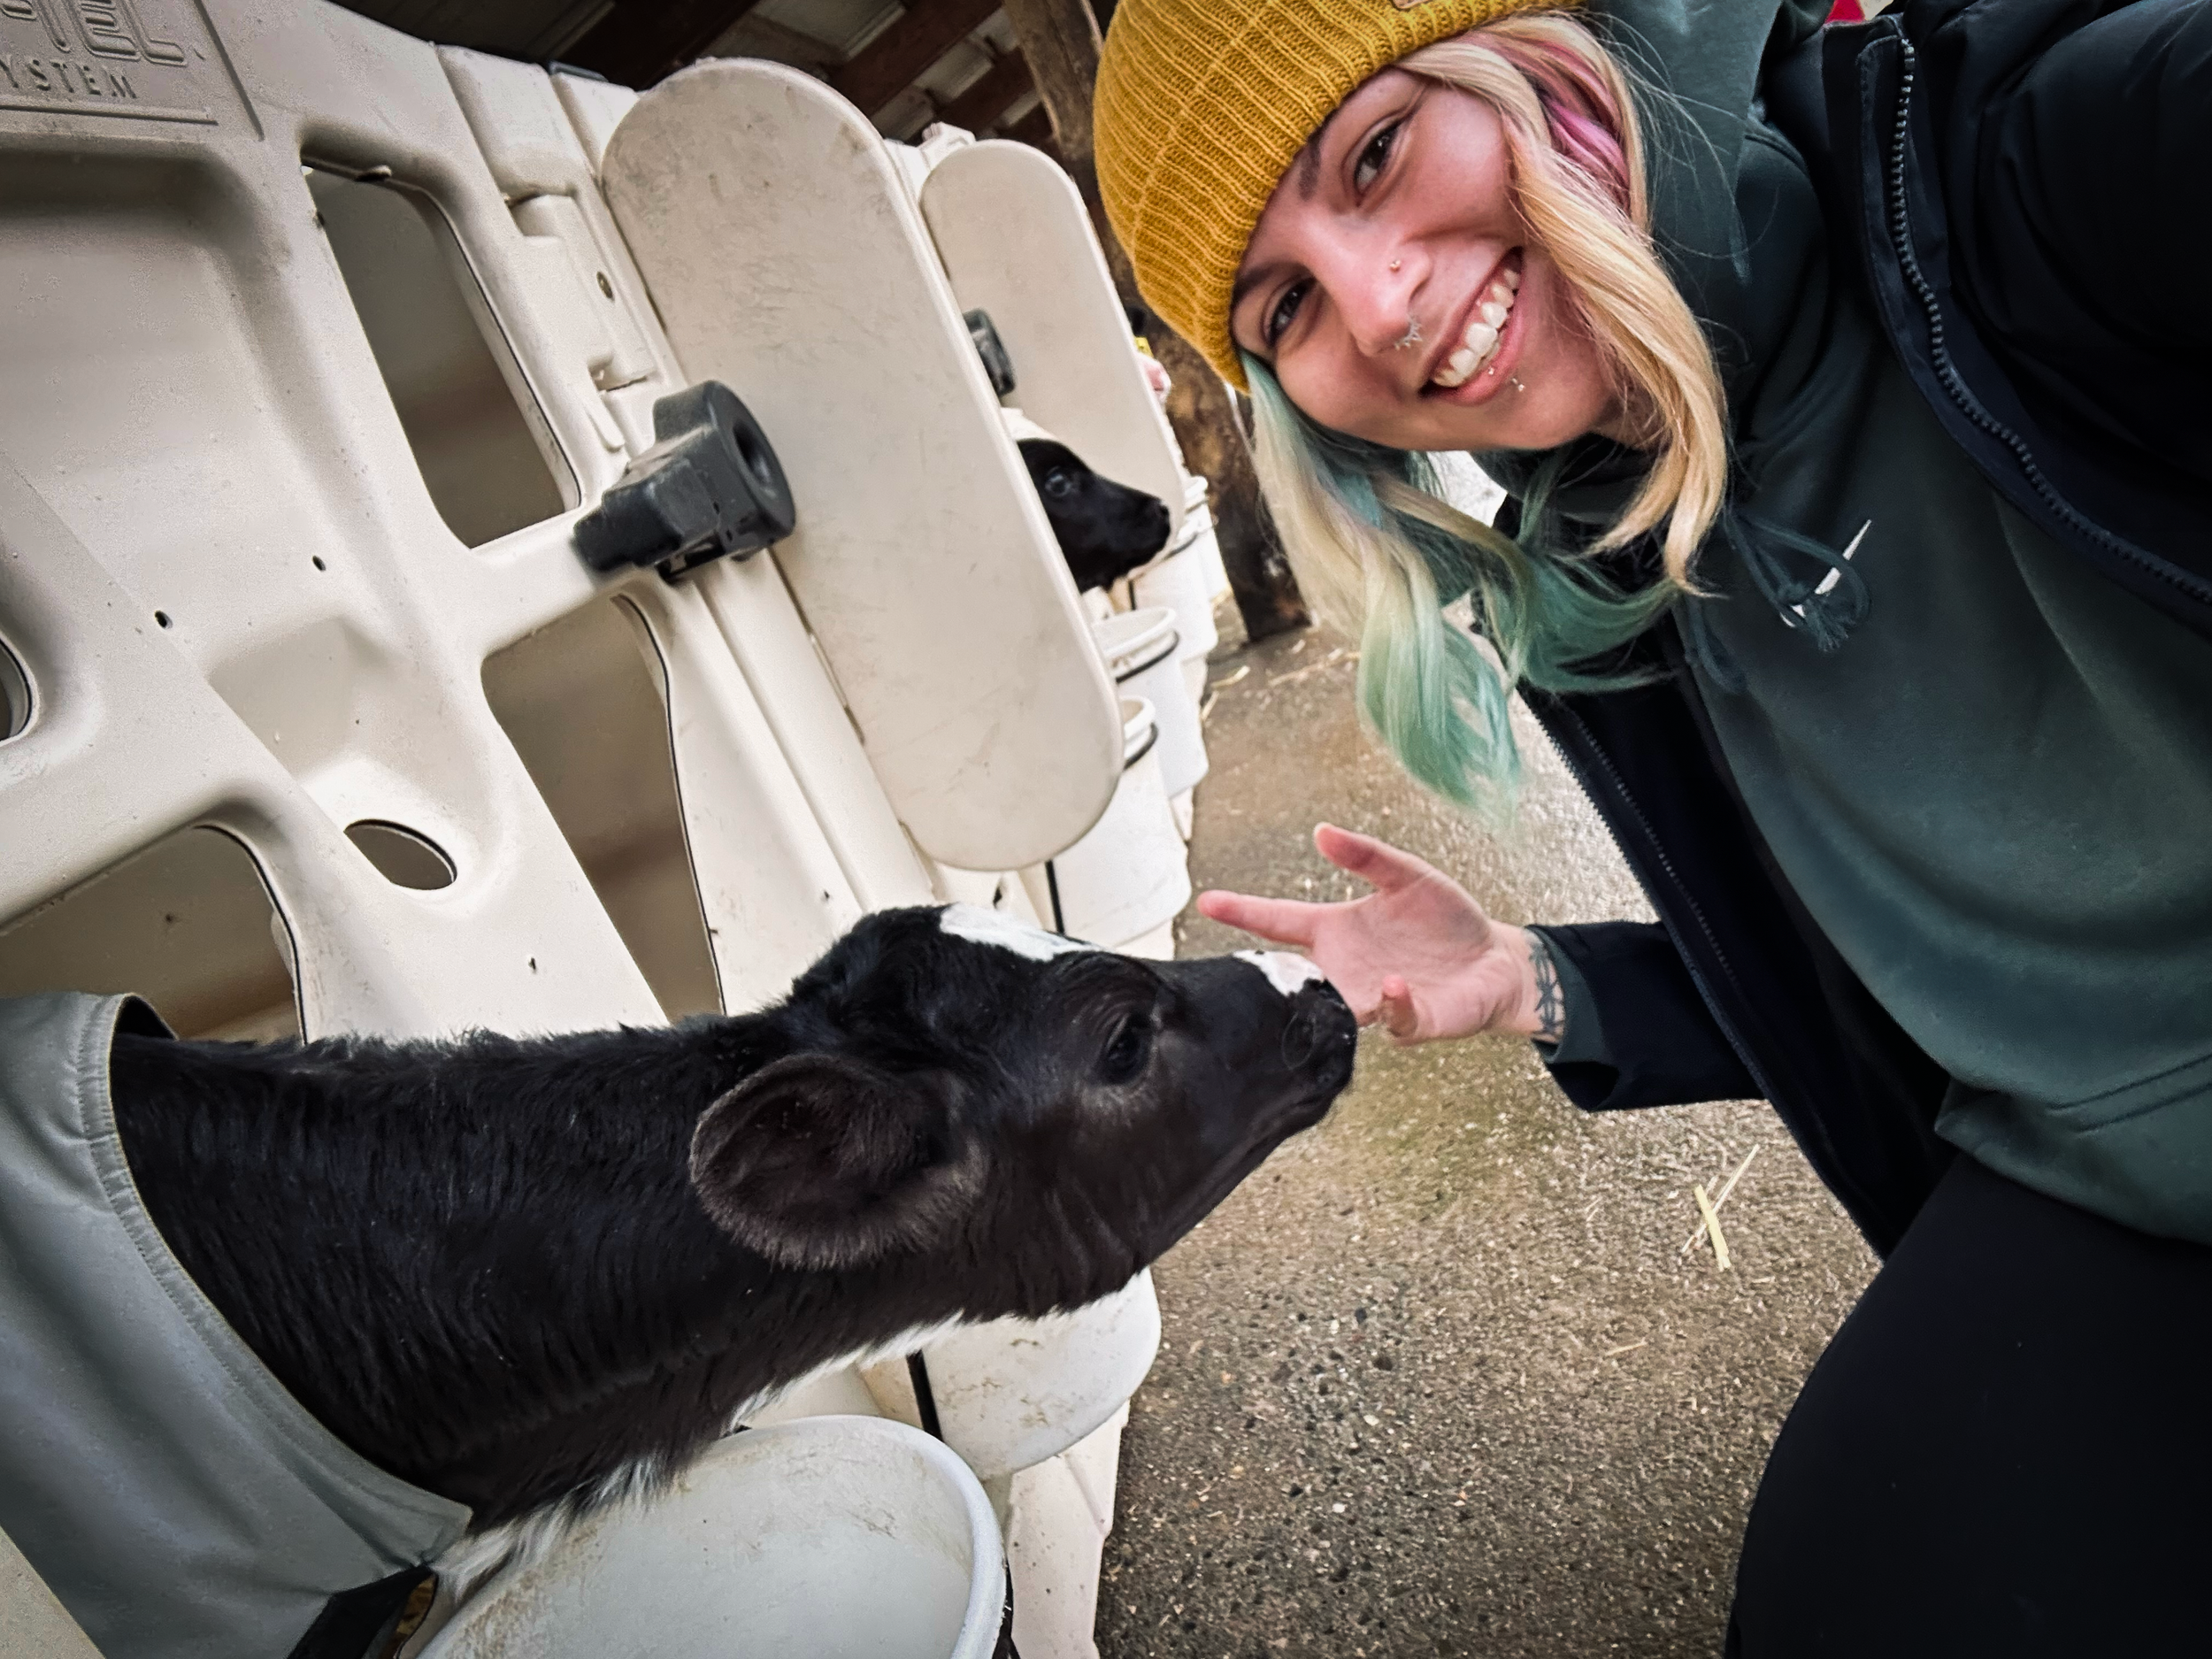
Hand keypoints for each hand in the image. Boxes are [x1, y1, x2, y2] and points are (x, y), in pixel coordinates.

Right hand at [1196, 823, 1543, 1044]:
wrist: (1494, 960)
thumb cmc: (1446, 920)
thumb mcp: (1407, 875)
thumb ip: (1366, 856)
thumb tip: (1322, 831)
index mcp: (1336, 931)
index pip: (1279, 921)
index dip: (1243, 911)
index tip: (1207, 901)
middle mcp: (1346, 970)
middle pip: (1295, 976)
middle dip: (1273, 981)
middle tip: (1257, 977)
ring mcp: (1373, 1000)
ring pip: (1335, 1008)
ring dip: (1332, 998)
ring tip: (1332, 983)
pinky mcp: (1410, 1022)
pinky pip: (1391, 1019)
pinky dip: (1391, 1003)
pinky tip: (1394, 982)